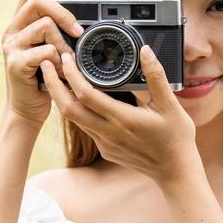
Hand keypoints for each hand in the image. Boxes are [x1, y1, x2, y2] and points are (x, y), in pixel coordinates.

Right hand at [2, 0, 85, 127]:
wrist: (28, 110)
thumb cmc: (44, 79)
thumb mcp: (52, 49)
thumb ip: (59, 31)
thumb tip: (83, 18)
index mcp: (21, 23)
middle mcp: (12, 31)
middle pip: (37, 1)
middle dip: (63, 13)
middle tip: (78, 32)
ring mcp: (12, 47)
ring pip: (44, 26)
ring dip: (64, 44)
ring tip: (66, 62)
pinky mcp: (15, 64)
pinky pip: (45, 51)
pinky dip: (58, 61)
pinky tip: (58, 73)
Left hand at [40, 44, 197, 184]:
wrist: (175, 171)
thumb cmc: (176, 138)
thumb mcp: (170, 105)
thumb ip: (156, 76)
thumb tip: (145, 51)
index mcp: (123, 119)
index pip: (86, 95)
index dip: (72, 75)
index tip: (67, 57)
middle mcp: (108, 133)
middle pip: (68, 108)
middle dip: (53, 85)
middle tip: (47, 64)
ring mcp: (105, 143)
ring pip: (74, 118)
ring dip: (62, 97)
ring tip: (59, 76)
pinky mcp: (105, 149)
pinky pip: (85, 127)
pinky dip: (77, 109)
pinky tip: (79, 97)